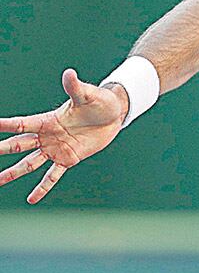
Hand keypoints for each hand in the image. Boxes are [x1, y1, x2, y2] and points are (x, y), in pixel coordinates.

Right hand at [0, 69, 126, 203]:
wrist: (114, 115)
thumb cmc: (100, 101)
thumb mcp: (88, 95)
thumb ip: (75, 87)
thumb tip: (69, 73)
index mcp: (49, 120)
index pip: (22, 124)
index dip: (6, 125)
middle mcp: (48, 136)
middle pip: (19, 145)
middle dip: (2, 149)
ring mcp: (56, 148)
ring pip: (30, 163)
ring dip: (14, 172)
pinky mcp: (69, 158)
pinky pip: (53, 175)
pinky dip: (43, 186)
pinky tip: (32, 199)